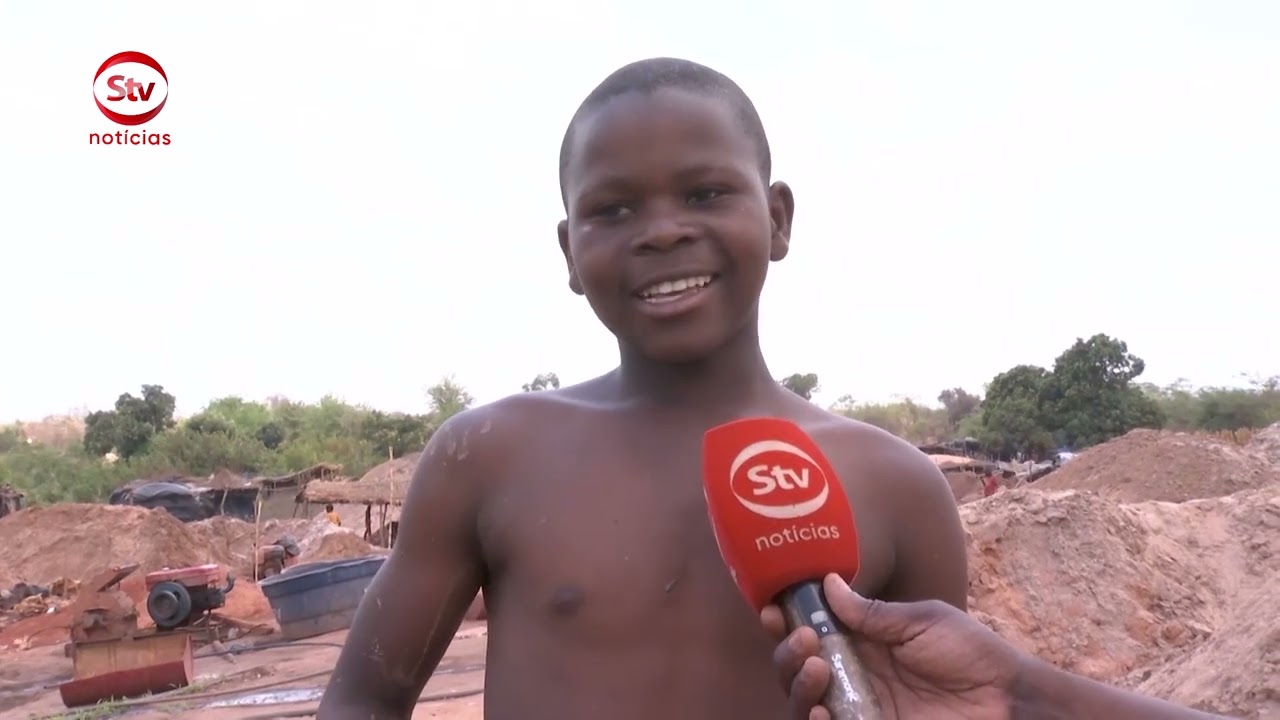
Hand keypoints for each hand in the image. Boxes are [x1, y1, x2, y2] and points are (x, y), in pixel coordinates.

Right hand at [762, 574, 1022, 719]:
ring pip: (803, 702)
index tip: (774, 610)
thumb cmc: (972, 654)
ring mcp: (861, 707)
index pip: (810, 632)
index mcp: (862, 642)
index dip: (785, 622)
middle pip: (796, 669)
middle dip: (787, 653)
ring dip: (797, 686)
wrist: (1008, 700)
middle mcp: (853, 675)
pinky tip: (822, 712)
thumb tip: (827, 583)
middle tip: (806, 640)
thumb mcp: (923, 621)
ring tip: (816, 669)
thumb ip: (874, 612)